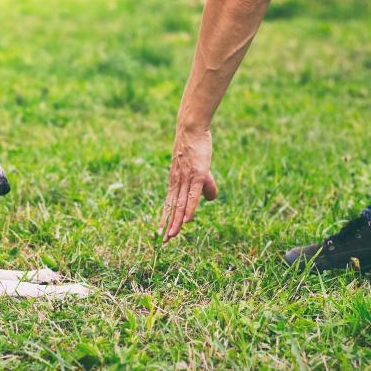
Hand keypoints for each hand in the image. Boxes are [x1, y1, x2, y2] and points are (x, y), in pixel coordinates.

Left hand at [158, 125, 218, 242]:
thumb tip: (210, 200)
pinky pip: (193, 195)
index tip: (160, 232)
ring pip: (181, 204)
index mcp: (175, 181)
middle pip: (172, 207)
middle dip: (167, 225)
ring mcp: (187, 178)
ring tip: (172, 236)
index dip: (165, 218)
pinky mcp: (197, 174)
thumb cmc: (195, 147)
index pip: (169, 204)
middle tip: (162, 242)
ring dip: (176, 221)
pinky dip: (189, 208)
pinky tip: (187, 220)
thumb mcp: (200, 169)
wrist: (191, 128)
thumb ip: (206, 186)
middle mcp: (177, 182)